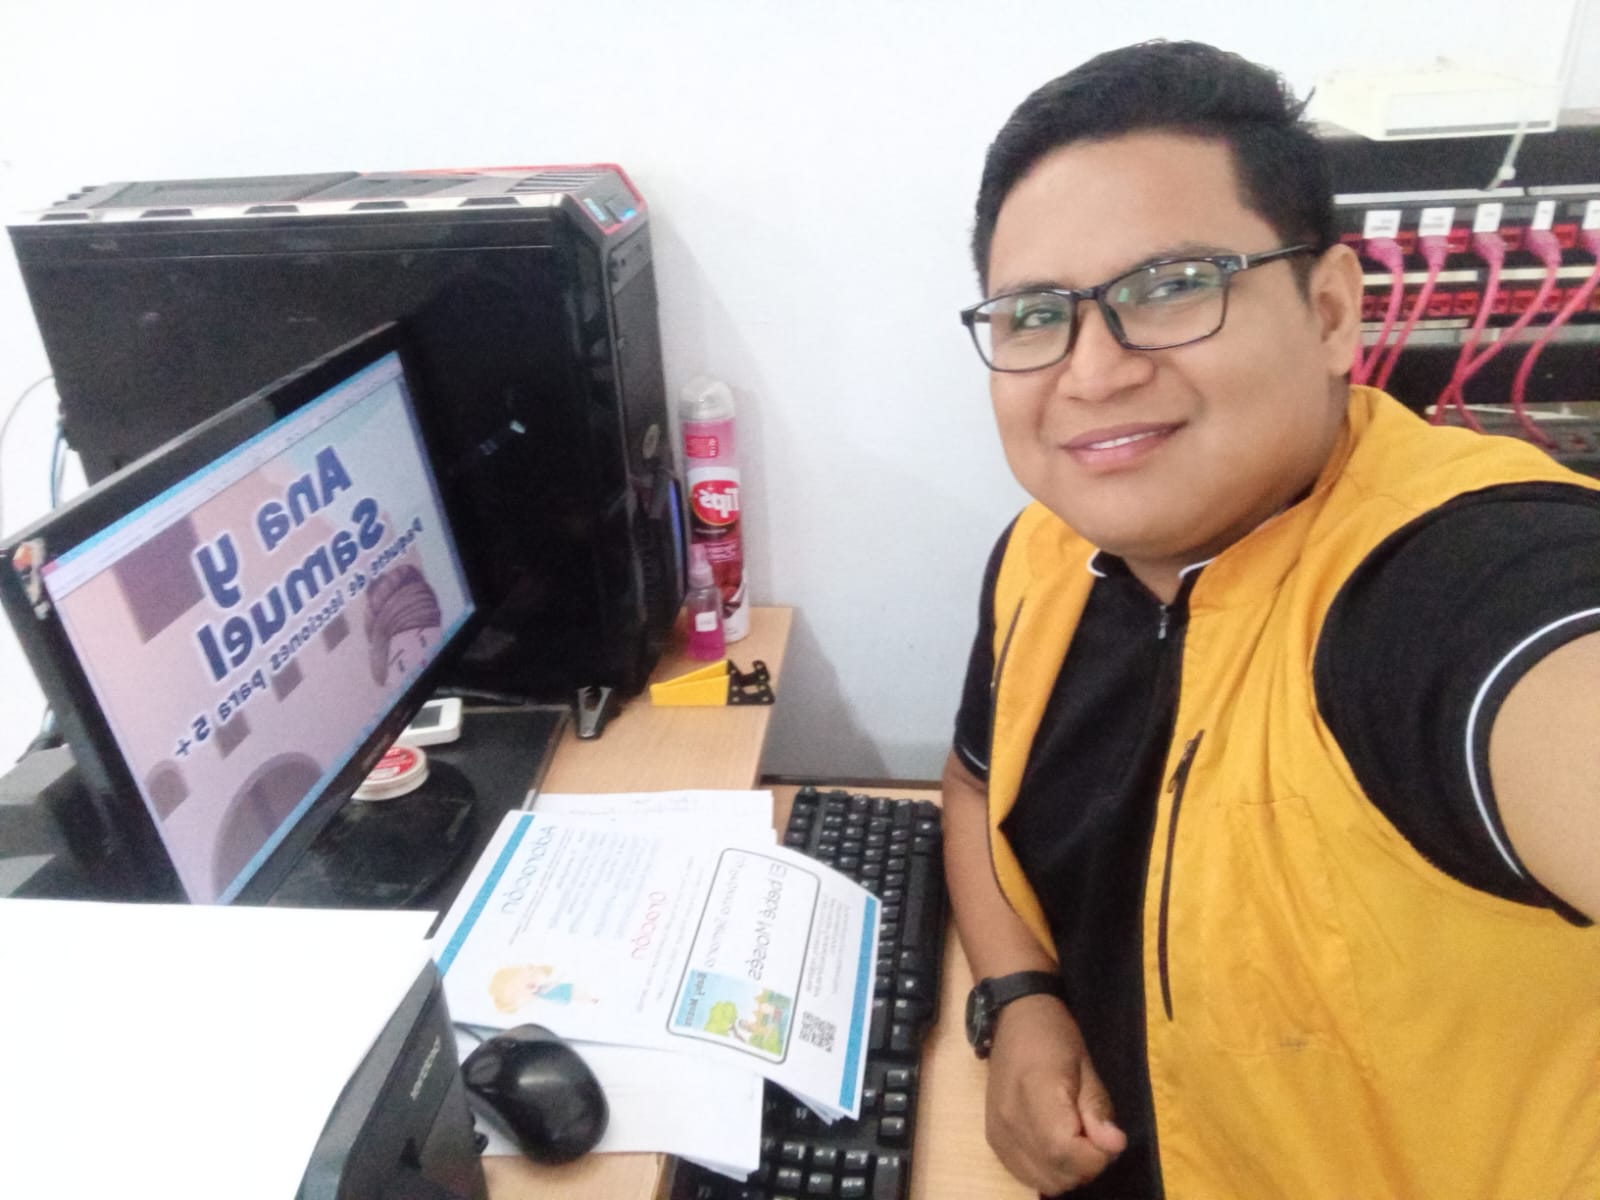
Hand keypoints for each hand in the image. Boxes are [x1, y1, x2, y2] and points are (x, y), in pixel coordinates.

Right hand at [984, 994, 1127, 1194]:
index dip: (1095, 1155)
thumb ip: (1097, 1108)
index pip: (1064, 1150)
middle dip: (1085, 1166)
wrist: (1013, 1021)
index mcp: (1035, 1092)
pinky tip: (1056, 1147)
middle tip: (1094, 1135)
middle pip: (1055, 1174)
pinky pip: (1025, 1175)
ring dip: (1068, 1172)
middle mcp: (1010, 1119)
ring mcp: (998, 1133)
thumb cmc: (1054, 1037)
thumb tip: (1114, 1146)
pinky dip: (1048, 1171)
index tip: (1107, 1136)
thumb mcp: (1086, 1066)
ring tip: (1075, 1140)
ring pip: (1042, 1182)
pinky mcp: (994, 1141)